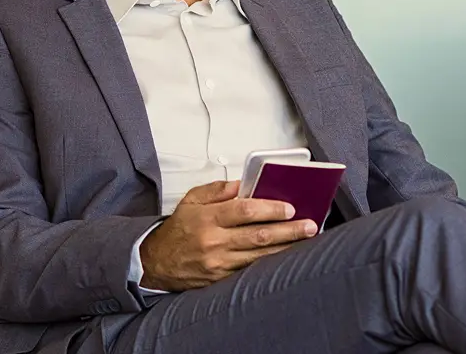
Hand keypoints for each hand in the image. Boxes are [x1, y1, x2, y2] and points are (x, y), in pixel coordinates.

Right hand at [138, 180, 319, 291]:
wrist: (156, 263)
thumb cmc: (176, 231)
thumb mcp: (190, 201)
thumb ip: (217, 190)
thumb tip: (243, 185)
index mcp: (207, 219)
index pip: (244, 211)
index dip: (270, 209)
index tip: (289, 207)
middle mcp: (214, 242)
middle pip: (259, 235)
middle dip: (289, 230)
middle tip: (309, 225)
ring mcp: (219, 263)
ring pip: (260, 255)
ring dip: (286, 247)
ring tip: (305, 240)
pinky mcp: (222, 279)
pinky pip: (251, 269)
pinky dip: (270, 263)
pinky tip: (285, 257)